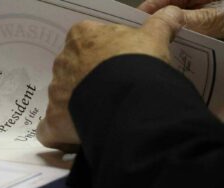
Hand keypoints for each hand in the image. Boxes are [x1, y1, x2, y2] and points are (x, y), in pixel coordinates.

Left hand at [37, 6, 184, 151]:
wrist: (129, 98)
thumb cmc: (139, 64)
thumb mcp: (155, 39)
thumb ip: (160, 25)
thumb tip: (173, 12)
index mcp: (82, 36)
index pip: (85, 42)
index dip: (100, 56)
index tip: (115, 67)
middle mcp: (63, 62)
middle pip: (72, 72)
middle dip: (88, 82)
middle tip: (111, 94)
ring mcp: (56, 92)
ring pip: (62, 100)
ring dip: (76, 107)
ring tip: (102, 116)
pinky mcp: (55, 120)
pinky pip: (50, 129)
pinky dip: (59, 135)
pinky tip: (76, 138)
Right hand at [138, 0, 223, 105]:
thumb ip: (205, 17)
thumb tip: (169, 17)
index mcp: (222, 3)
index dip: (162, 4)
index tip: (141, 14)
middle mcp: (218, 25)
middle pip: (182, 26)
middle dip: (161, 31)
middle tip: (138, 40)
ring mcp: (221, 50)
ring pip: (188, 51)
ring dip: (171, 55)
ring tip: (149, 61)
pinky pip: (200, 75)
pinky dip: (187, 77)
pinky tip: (170, 79)